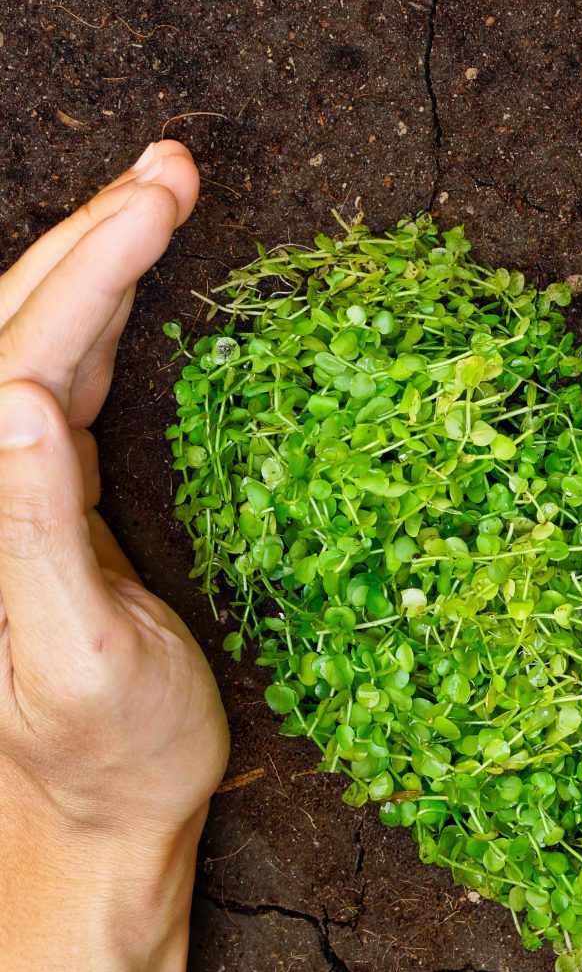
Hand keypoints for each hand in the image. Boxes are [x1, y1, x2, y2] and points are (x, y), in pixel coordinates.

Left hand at [0, 140, 225, 876]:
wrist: (106, 804)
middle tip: (174, 167)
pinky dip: (110, 318)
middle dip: (95, 234)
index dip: (92, 268)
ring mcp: (18, 487)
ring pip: (44, 340)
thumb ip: (34, 534)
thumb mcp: (81, 655)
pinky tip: (140, 286)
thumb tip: (21, 402)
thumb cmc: (109, 747)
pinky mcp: (57, 500)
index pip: (26, 354)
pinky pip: (77, 382)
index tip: (164, 203)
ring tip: (164, 197)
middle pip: (21, 322)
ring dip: (101, 260)